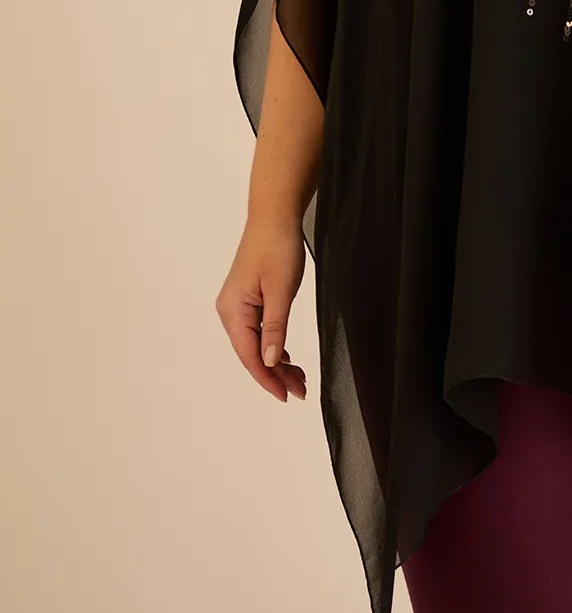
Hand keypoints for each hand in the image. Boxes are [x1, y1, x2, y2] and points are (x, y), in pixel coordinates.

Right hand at [215, 217, 308, 401]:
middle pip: (252, 353)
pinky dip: (274, 345)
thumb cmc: (278, 248)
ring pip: (256, 343)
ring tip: (300, 379)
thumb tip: (271, 362)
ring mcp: (237, 305)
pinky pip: (258, 331)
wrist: (274, 216)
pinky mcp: (247, 299)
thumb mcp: (281, 291)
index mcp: (233, 310)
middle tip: (301, 391)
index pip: (249, 355)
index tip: (287, 397)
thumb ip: (275, 328)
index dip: (268, 379)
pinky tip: (287, 357)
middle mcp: (230, 311)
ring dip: (277, 362)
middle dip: (276, 374)